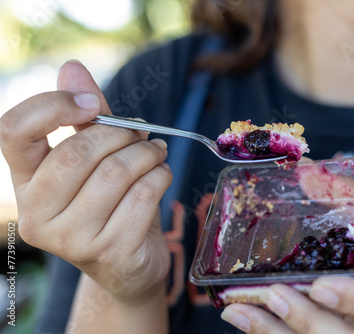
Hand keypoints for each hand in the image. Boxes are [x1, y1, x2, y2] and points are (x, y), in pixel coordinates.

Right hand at [0, 61, 172, 302]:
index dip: (53, 106)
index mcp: (25, 183)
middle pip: (77, 152)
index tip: (92, 106)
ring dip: (148, 154)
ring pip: (116, 173)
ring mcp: (70, 239)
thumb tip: (72, 68)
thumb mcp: (95, 159)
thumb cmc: (110, 204)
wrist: (128, 264)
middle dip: (121, 135)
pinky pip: (143, 196)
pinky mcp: (108, 252)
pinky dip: (161, 177)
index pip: (14, 131)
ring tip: (157, 152)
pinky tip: (162, 175)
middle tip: (142, 134)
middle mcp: (37, 215)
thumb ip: (84, 117)